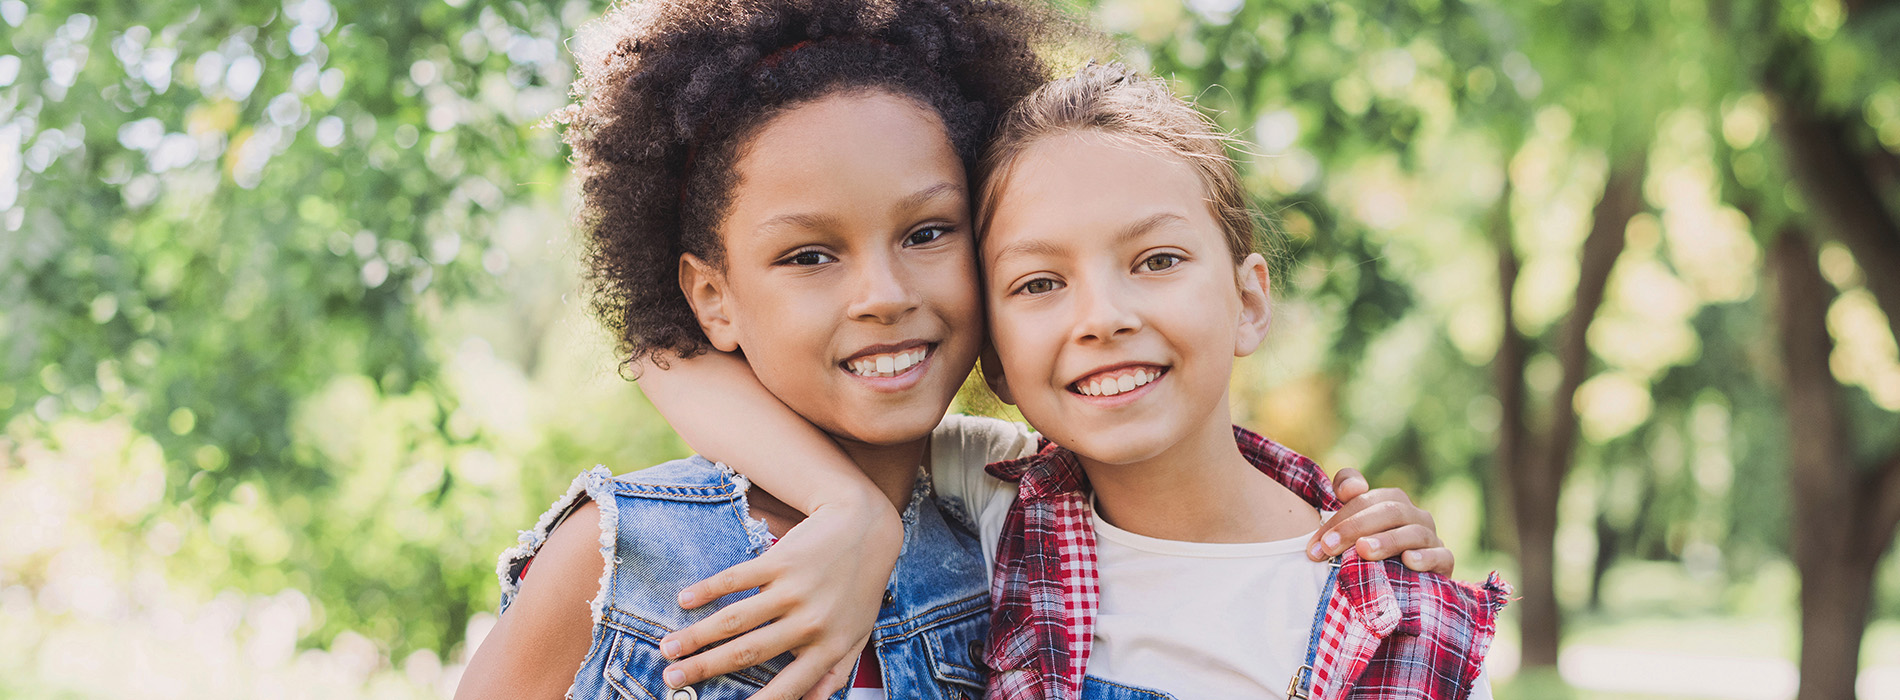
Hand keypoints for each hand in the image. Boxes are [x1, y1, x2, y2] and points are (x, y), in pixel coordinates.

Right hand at [659, 495, 902, 699]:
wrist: (867, 528)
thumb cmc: (859, 587)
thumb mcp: (856, 634)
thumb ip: (834, 673)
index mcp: (828, 647)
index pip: (787, 687)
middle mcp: (810, 623)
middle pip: (746, 653)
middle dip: (704, 669)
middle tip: (670, 678)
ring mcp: (793, 590)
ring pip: (734, 619)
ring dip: (695, 635)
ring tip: (668, 648)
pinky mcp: (780, 560)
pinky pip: (736, 579)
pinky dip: (707, 590)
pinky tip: (684, 600)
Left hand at [1307, 468, 1454, 575]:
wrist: (1403, 588)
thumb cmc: (1371, 556)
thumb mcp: (1352, 533)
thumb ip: (1347, 504)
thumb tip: (1350, 488)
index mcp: (1390, 501)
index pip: (1364, 498)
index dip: (1340, 516)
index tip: (1317, 543)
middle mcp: (1413, 515)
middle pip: (1387, 511)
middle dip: (1355, 528)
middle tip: (1330, 547)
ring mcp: (1431, 537)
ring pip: (1413, 532)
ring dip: (1387, 541)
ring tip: (1364, 550)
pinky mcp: (1445, 561)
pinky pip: (1441, 555)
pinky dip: (1425, 557)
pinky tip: (1408, 561)